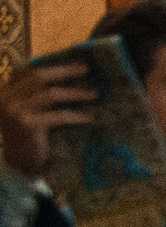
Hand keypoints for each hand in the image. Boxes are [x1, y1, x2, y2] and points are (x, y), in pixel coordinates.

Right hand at [0, 60, 96, 179]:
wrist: (19, 164)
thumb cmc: (28, 137)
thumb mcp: (29, 111)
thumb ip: (39, 95)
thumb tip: (69, 75)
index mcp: (6, 91)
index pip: (27, 71)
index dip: (51, 65)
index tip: (73, 62)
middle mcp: (7, 97)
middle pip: (38, 77)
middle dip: (64, 71)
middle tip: (86, 69)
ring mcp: (15, 110)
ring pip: (50, 94)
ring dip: (75, 93)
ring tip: (94, 94)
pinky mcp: (28, 124)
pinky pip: (58, 115)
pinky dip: (76, 115)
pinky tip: (89, 117)